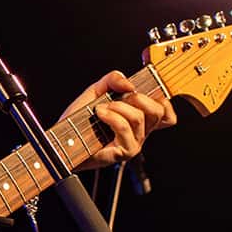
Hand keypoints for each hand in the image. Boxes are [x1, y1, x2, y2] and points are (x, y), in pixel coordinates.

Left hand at [58, 70, 175, 168]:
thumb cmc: (79, 120)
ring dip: (118, 107)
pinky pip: (124, 127)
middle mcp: (141, 133)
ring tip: (102, 108)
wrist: (64, 139)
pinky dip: (111, 116)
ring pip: (139, 117)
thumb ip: (113, 79)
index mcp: (140, 120)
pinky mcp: (125, 152)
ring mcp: (135, 143)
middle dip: (138, 98)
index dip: (164, 101)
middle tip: (118, 98)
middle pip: (159, 112)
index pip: (167, 114)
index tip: (143, 91)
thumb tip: (129, 84)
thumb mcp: (97, 91)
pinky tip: (100, 114)